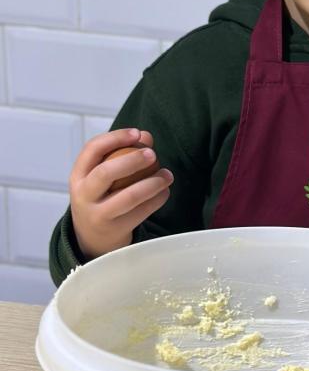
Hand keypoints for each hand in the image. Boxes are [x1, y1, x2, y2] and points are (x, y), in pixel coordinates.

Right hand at [70, 128, 173, 259]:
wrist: (92, 237)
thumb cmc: (102, 196)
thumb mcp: (102, 176)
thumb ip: (122, 153)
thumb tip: (146, 136)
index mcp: (78, 176)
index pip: (92, 149)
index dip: (115, 137)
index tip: (137, 133)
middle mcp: (83, 195)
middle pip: (106, 172)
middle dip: (132, 160)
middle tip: (153, 154)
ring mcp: (98, 214)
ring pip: (129, 196)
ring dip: (153, 183)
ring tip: (167, 175)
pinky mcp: (115, 229)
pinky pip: (141, 212)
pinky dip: (157, 199)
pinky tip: (165, 191)